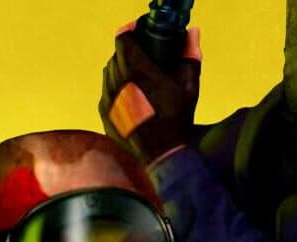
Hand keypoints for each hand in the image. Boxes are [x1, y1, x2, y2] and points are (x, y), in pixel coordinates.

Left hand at [99, 25, 202, 163]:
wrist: (162, 153)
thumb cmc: (177, 120)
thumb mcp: (189, 86)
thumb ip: (190, 56)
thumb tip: (192, 36)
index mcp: (136, 72)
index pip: (123, 41)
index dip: (130, 34)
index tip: (137, 34)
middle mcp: (117, 84)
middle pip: (115, 56)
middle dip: (128, 53)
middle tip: (143, 56)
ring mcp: (108, 100)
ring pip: (108, 74)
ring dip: (120, 70)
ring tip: (137, 76)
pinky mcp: (104, 113)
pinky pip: (106, 92)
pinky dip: (116, 89)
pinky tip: (131, 96)